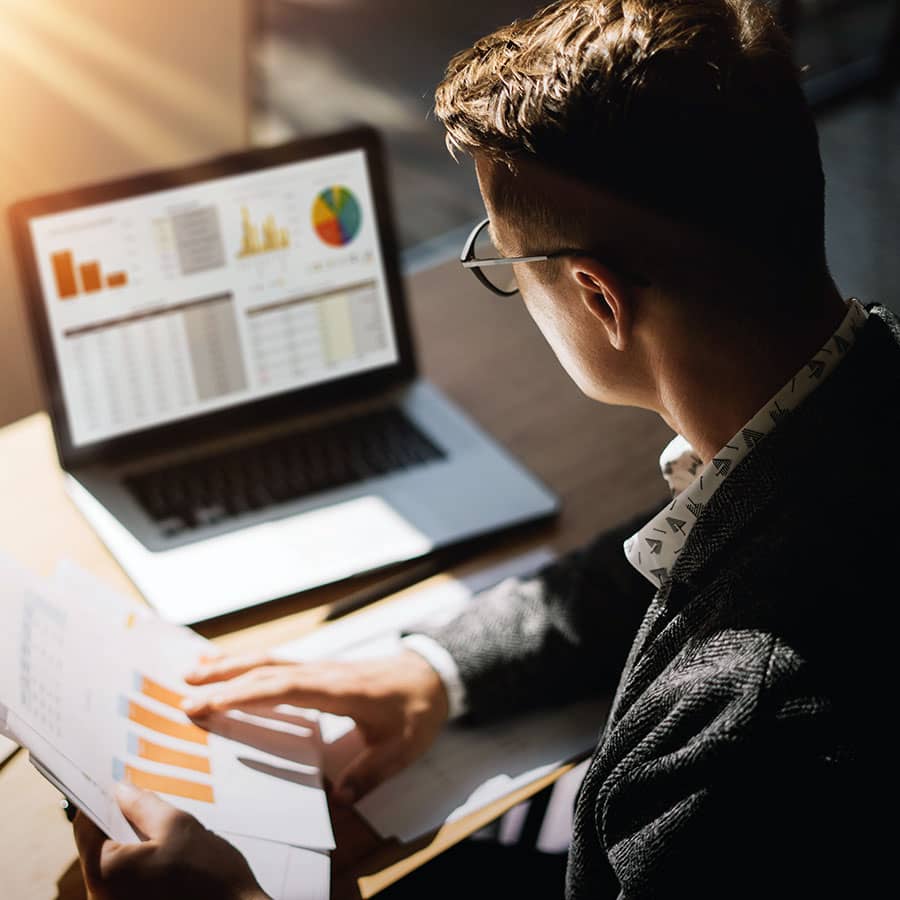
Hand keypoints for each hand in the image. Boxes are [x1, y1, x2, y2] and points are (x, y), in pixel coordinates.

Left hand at [73, 783, 267, 899]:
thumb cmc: (209, 875)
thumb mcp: (177, 825)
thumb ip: (142, 805)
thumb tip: (120, 791)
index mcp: (105, 873)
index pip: (85, 828)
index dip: (100, 801)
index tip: (116, 785)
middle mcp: (101, 898)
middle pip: (98, 848)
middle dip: (119, 823)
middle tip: (144, 802)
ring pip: (114, 867)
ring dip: (132, 845)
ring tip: (162, 830)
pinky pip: (126, 884)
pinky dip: (140, 866)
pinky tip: (167, 857)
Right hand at [182, 649, 449, 803]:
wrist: (432, 676)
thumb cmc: (417, 711)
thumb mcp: (402, 748)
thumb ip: (371, 771)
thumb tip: (340, 797)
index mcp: (339, 690)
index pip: (283, 689)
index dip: (244, 695)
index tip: (209, 704)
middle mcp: (322, 672)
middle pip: (267, 670)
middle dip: (225, 679)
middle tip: (184, 691)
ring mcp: (319, 667)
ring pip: (269, 660)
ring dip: (231, 663)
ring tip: (193, 668)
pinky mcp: (318, 670)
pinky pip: (278, 663)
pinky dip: (249, 662)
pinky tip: (229, 664)